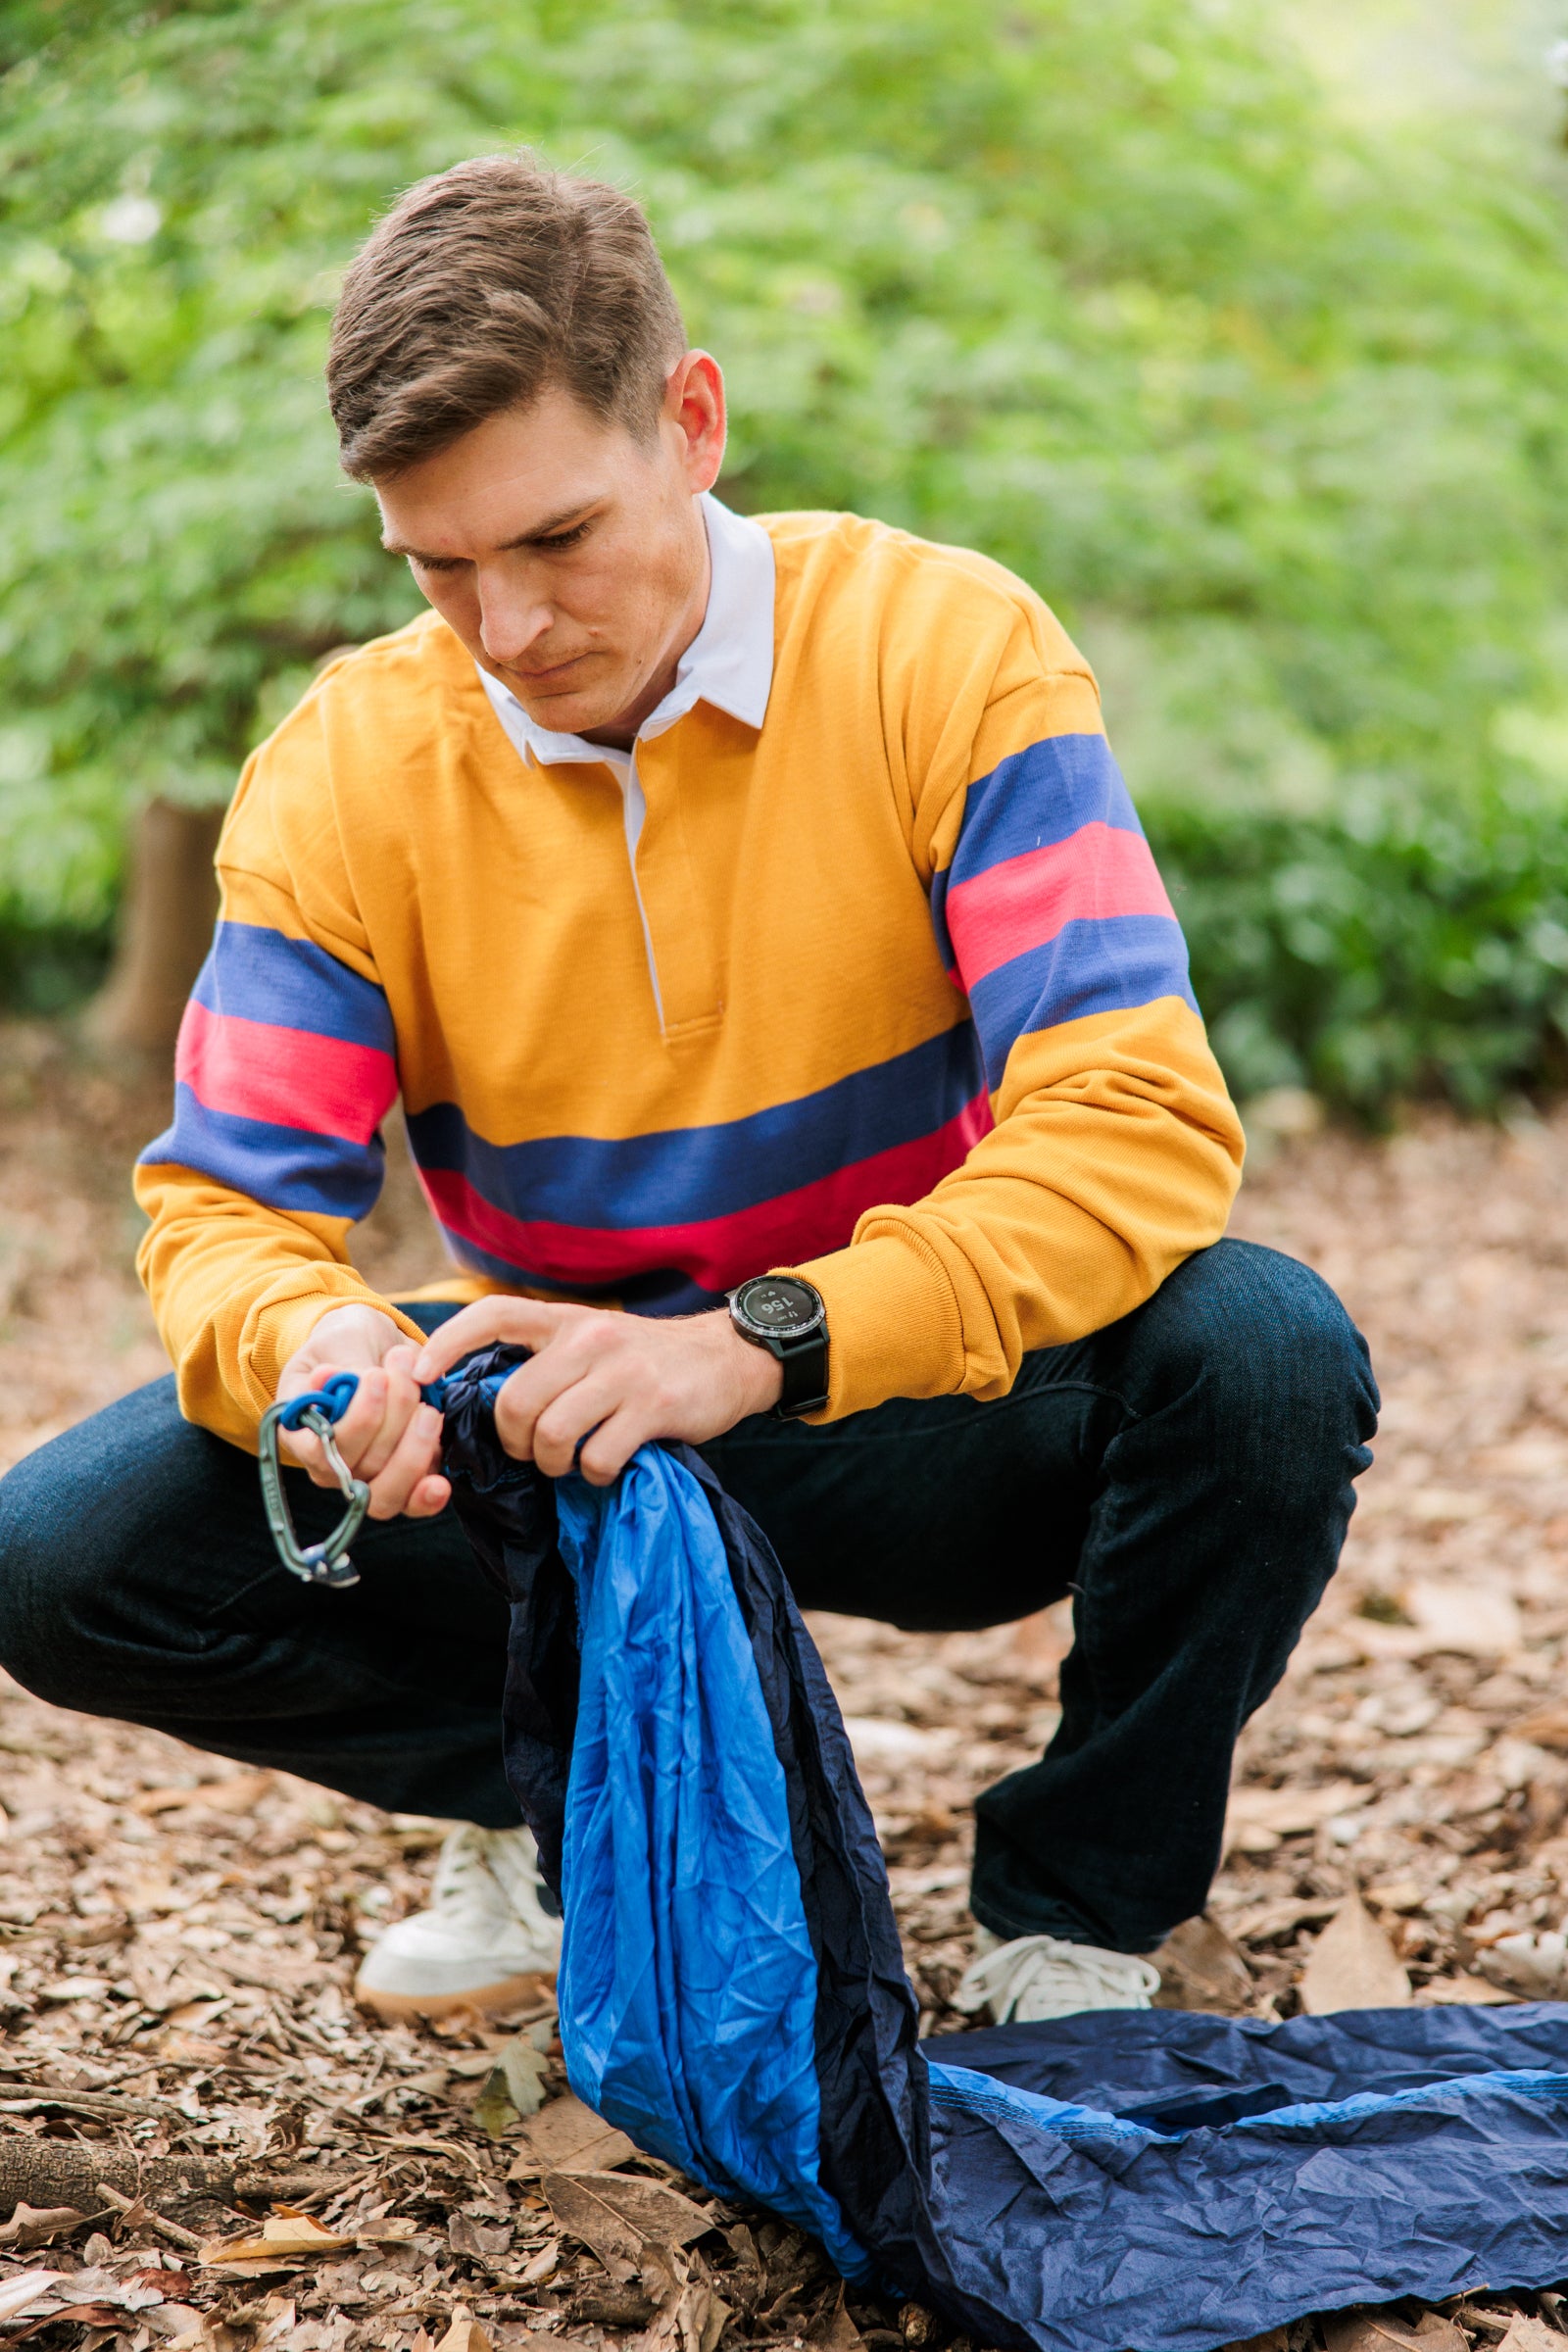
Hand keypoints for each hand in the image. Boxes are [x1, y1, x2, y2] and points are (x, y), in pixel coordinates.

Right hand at [275, 1303, 449, 1520]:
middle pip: (361, 1469)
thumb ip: (345, 1363)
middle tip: (408, 1374)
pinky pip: (413, 1500)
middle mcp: (330, 1465)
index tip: (378, 1377)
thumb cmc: (348, 1343)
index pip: (321, 1449)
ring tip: (429, 1407)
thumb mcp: (342, 1340)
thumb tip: (329, 1379)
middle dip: (394, 1422)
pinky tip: (440, 1482)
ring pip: (387, 1491)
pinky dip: (428, 1492)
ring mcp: (366, 1477)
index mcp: (301, 1432)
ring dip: (415, 1448)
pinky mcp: (402, 1478)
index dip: (356, 1421)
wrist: (375, 1348)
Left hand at [412, 1298, 783, 1485]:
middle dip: (515, 1442)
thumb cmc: (649, 1361)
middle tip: (536, 1452)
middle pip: (515, 1402)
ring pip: (552, 1434)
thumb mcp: (595, 1341)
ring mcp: (622, 1372)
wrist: (728, 1359)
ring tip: (570, 1463)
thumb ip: (549, 1360)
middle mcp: (590, 1338)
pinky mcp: (653, 1406)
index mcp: (567, 1321)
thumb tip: (483, 1402)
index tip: (421, 1374)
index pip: (494, 1316)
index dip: (449, 1343)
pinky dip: (594, 1474)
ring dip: (553, 1464)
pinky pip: (597, 1457)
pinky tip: (607, 1466)